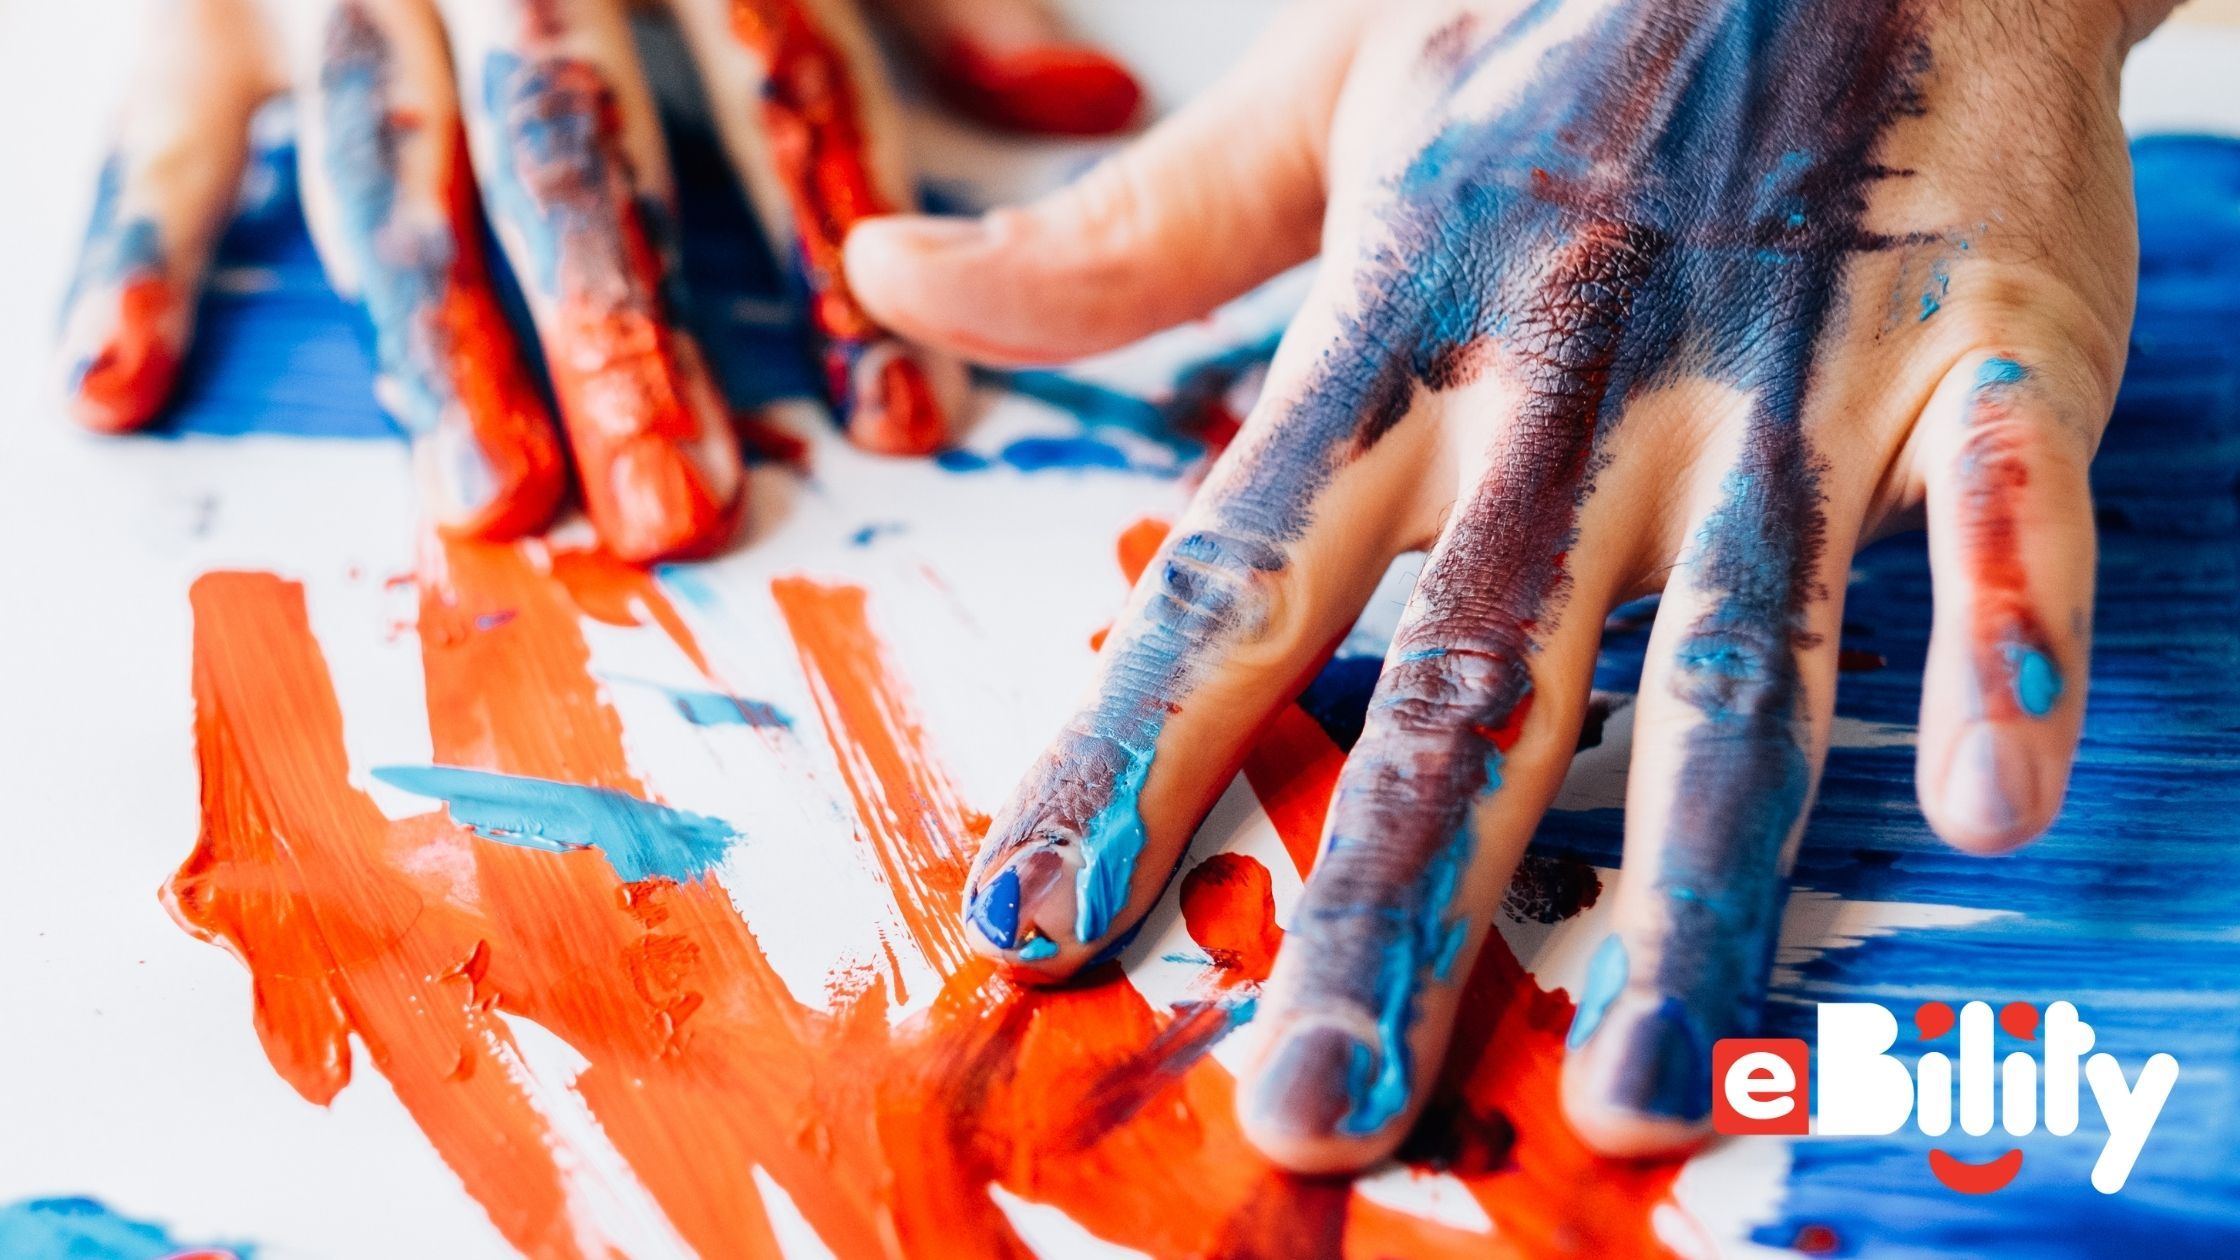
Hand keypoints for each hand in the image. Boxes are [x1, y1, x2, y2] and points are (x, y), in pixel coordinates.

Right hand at [53, 0, 1139, 561]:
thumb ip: (940, 2)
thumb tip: (1085, 110)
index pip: (784, 85)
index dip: (841, 256)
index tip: (896, 425)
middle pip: (578, 151)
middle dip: (626, 334)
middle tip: (681, 506)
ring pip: (392, 164)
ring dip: (436, 342)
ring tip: (492, 503)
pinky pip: (158, 127)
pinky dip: (130, 250)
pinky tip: (118, 390)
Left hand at [846, 0, 2166, 1168]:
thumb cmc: (1571, 3)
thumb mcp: (1326, 102)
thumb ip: (1118, 240)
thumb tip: (888, 289)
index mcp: (1402, 319)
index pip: (1234, 574)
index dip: (1126, 758)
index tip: (1032, 933)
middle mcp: (1574, 371)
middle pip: (1464, 673)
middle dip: (1385, 904)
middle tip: (1313, 1115)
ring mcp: (1783, 361)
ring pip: (1727, 652)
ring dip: (1684, 881)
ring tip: (1624, 1089)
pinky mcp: (1981, 336)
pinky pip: (2001, 505)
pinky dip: (2007, 643)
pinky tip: (1979, 810)